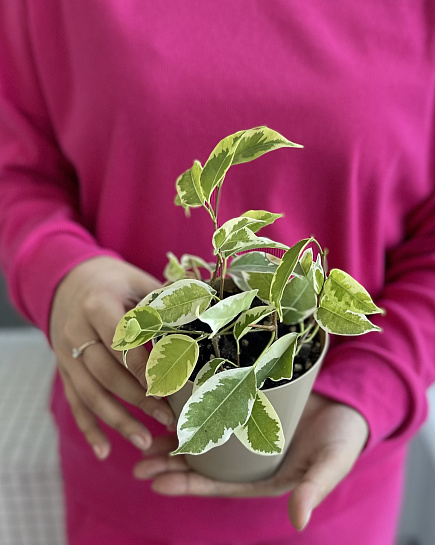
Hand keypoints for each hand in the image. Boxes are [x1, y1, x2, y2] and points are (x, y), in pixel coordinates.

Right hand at [50, 256, 174, 459]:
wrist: (67, 280)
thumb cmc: (113, 281)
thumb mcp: (137, 280)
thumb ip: (164, 300)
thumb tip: (204, 315)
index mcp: (96, 305)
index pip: (120, 341)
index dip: (144, 367)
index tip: (170, 388)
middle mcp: (75, 332)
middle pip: (105, 373)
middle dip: (137, 399)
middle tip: (168, 419)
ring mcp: (65, 354)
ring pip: (89, 393)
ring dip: (117, 420)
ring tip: (144, 442)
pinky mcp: (63, 369)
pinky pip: (74, 402)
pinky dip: (88, 428)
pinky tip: (105, 452)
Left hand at [133, 393, 368, 530]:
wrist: (349, 407)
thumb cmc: (342, 440)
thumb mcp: (330, 464)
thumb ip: (313, 489)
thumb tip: (298, 520)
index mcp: (264, 477)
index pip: (219, 485)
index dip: (189, 485)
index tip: (157, 484)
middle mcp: (249, 458)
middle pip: (204, 464)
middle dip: (172, 465)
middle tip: (138, 463)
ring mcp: (247, 432)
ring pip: (204, 438)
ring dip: (177, 439)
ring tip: (146, 440)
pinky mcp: (249, 407)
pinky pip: (216, 411)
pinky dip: (195, 411)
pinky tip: (174, 406)